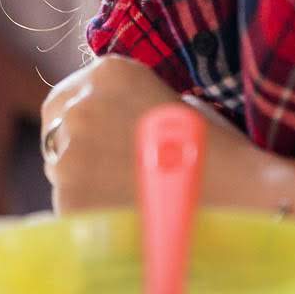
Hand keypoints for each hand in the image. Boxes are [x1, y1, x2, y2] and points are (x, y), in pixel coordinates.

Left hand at [41, 56, 277, 212]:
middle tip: (107, 176)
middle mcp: (81, 107)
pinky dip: (90, 216)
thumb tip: (108, 129)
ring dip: (83, 185)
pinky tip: (126, 220)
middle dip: (77, 151)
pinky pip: (68, 208)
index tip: (93, 143)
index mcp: (109, 73)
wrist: (239, 198)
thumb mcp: (173, 104)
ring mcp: (70, 154)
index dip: (78, 123)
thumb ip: (131, 107)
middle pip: (55, 132)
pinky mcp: (70, 200)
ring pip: (61, 172)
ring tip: (127, 201)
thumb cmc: (217, 153)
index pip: (64, 97)